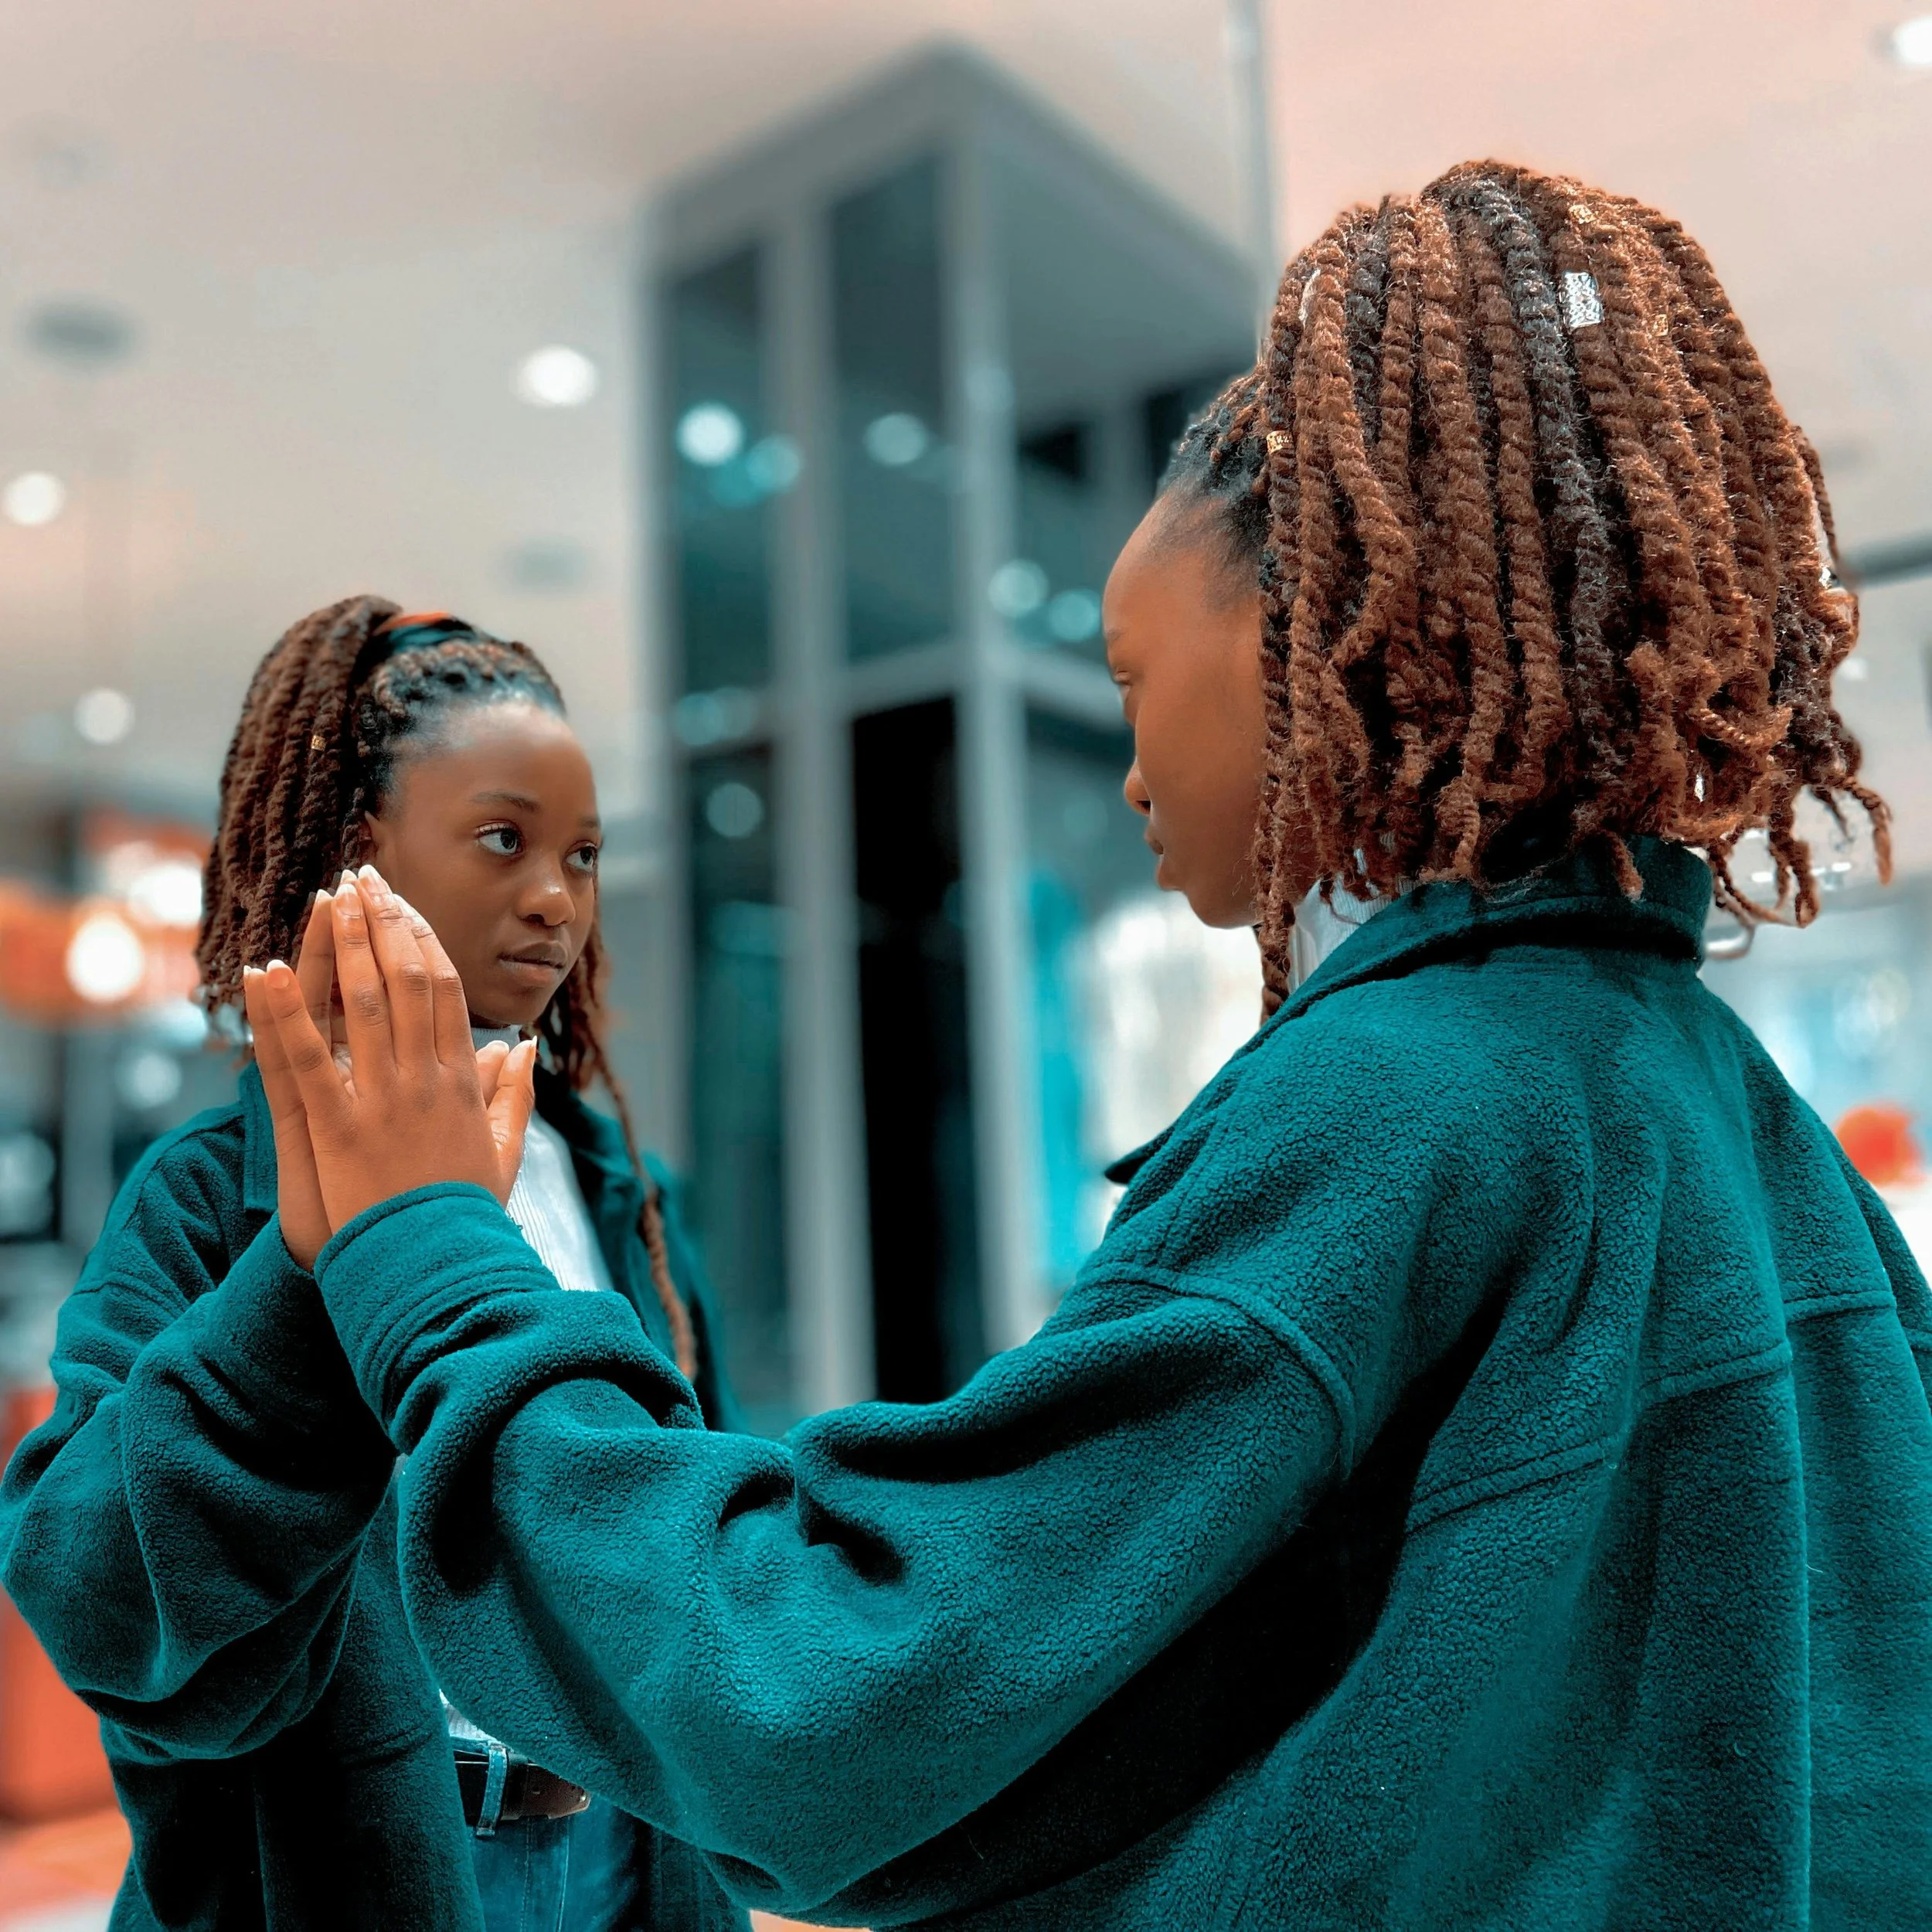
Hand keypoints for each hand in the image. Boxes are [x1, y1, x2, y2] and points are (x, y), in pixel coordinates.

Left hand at [248, 868, 536, 1238]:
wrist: (439, 1269)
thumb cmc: (466, 1216)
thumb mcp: (504, 1151)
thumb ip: (515, 1093)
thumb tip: (522, 1043)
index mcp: (463, 1081)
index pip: (446, 992)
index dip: (423, 941)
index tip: (402, 906)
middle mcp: (428, 1078)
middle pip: (409, 981)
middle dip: (384, 923)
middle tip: (363, 878)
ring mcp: (386, 1099)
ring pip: (368, 1003)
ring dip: (347, 943)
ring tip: (330, 897)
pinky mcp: (341, 1127)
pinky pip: (309, 1058)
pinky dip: (286, 1012)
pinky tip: (265, 971)